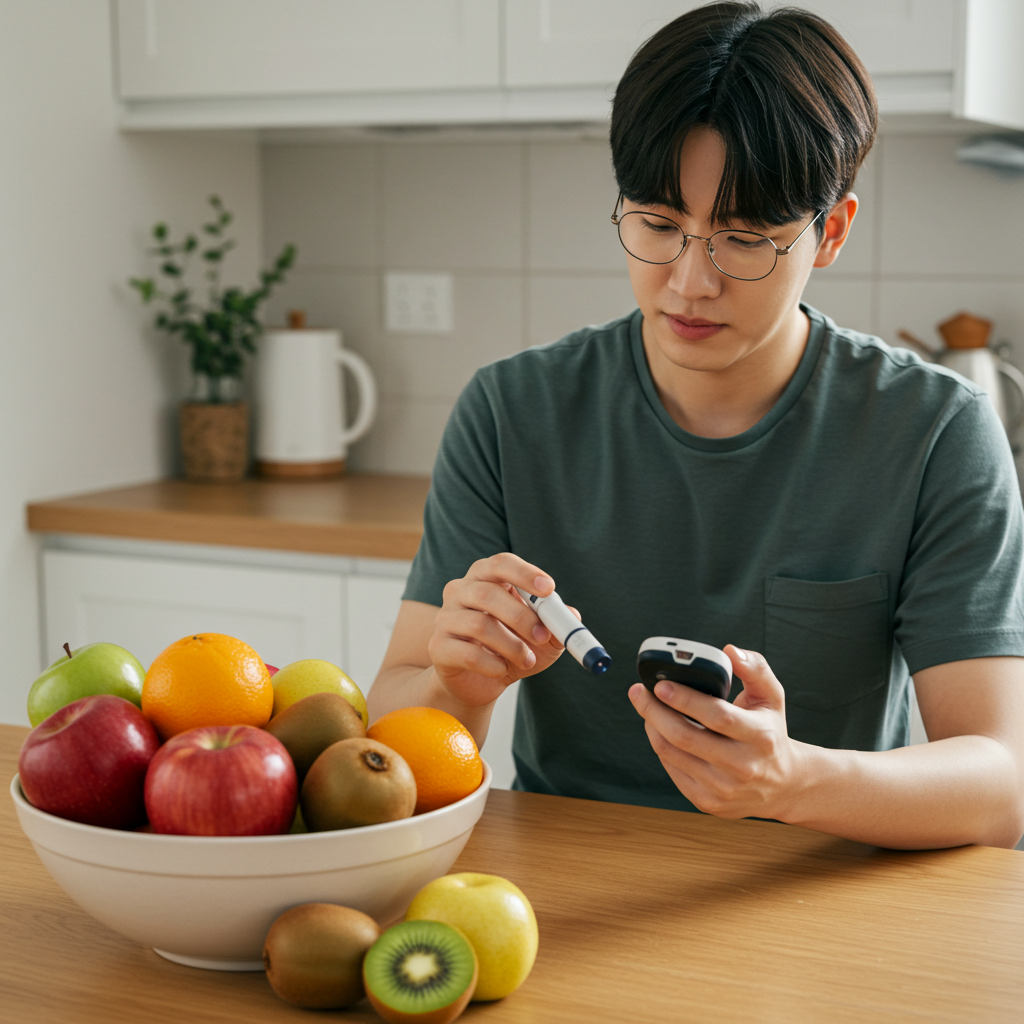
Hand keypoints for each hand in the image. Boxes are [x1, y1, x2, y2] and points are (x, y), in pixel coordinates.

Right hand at [427, 553, 570, 709]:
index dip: (525, 574)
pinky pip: (468, 653)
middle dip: (521, 616)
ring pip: (480, 625)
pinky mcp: (438, 647)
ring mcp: (445, 618)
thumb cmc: (510, 649)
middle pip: (487, 593)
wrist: (479, 683)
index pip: (500, 564)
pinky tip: (502, 670)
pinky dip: (493, 664)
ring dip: (512, 645)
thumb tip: (572, 616)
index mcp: (485, 578)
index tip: (549, 590)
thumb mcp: (541, 638)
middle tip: (544, 635)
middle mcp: (460, 591)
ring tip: (527, 660)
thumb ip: (556, 624)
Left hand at [627, 645, 803, 819]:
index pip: (717, 716)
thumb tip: (729, 651)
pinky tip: (659, 730)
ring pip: (672, 753)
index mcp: (761, 737)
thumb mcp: (772, 698)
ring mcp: (724, 788)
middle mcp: (743, 766)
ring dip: (653, 726)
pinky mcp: (707, 802)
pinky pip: (672, 769)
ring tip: (647, 707)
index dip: (685, 699)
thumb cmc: (770, 733)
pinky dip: (660, 746)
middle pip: (686, 736)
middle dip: (654, 711)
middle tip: (639, 692)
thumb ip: (755, 668)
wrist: (783, 786)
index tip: (661, 684)